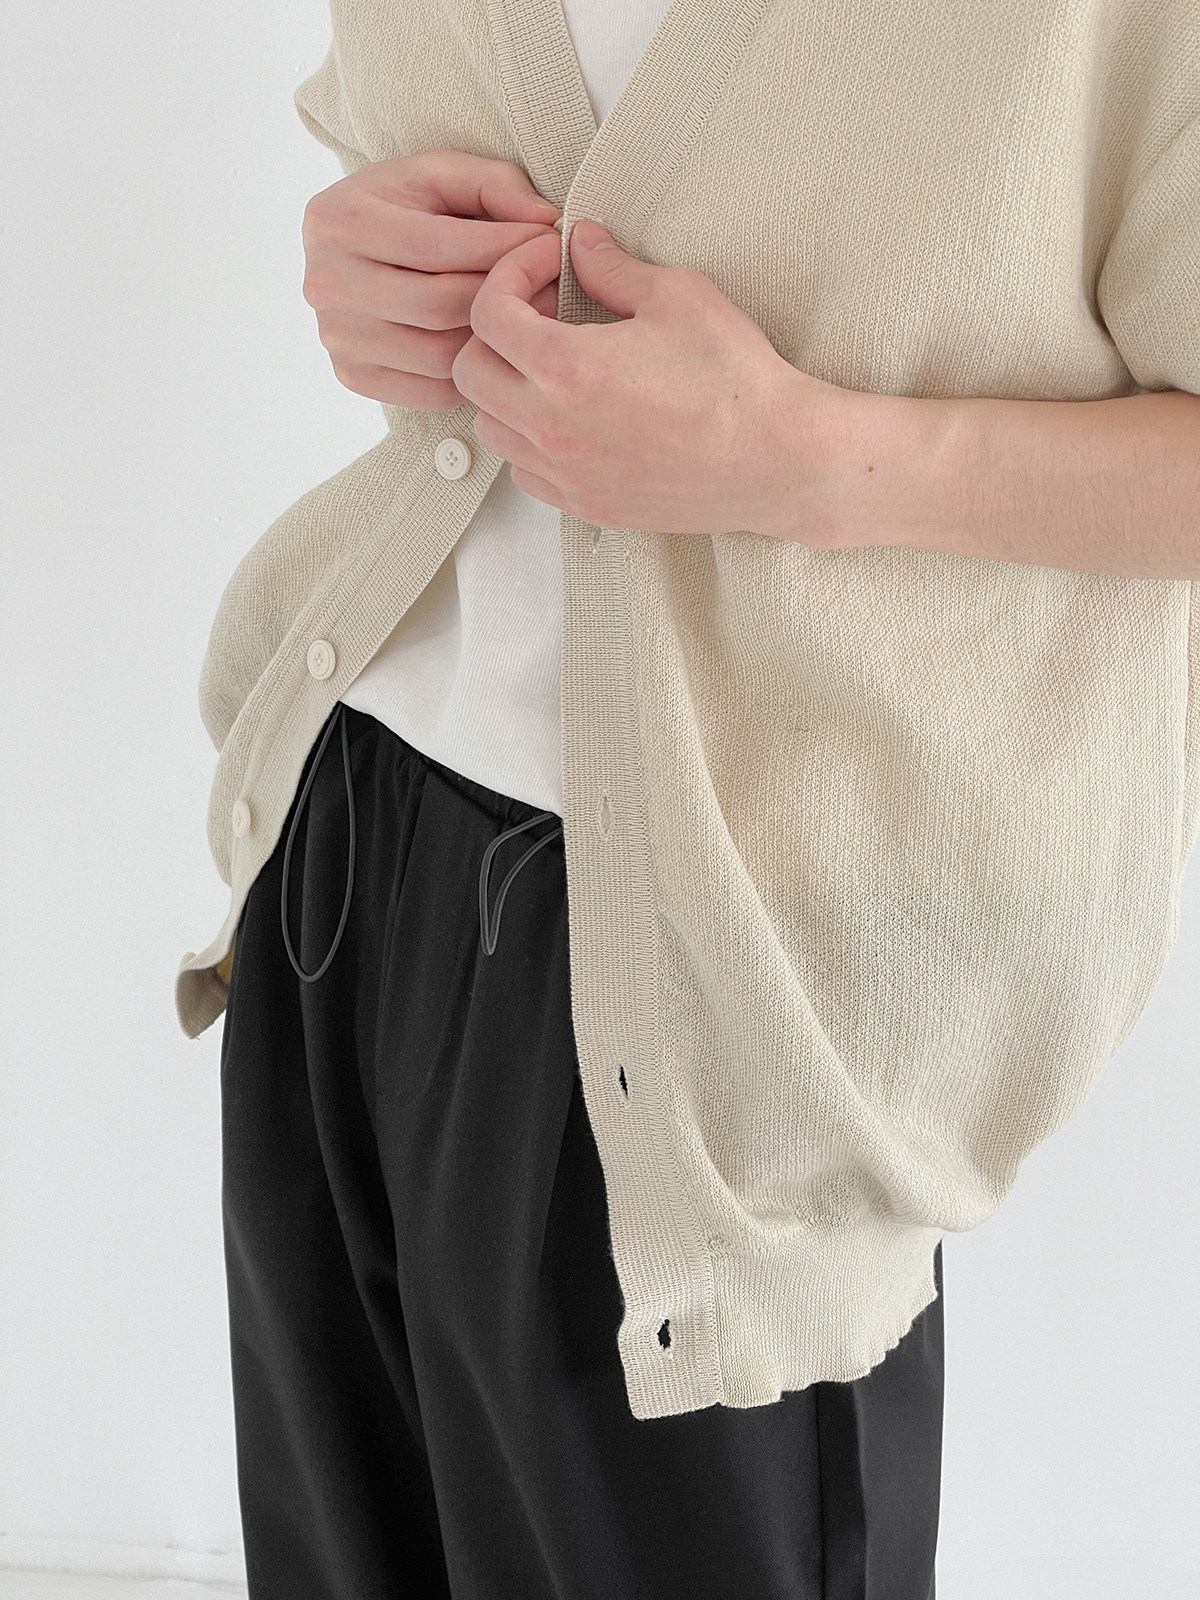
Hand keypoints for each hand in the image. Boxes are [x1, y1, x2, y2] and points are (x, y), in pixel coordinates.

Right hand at [299, 149, 563, 411]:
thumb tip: (544, 220)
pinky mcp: (351, 374)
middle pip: (439, 306)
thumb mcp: (442, 176)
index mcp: (340, 220)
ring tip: (528, 317)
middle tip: (551, 285)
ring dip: (493, 341)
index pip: (440, 247)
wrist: (352, 247)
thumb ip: (494, 185)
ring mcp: (336, 336)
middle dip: (503, 298)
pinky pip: (429, 391)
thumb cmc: (404, 206)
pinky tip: (490, 347)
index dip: (505, 248)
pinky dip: (469, 374)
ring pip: (437, 356)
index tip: (551, 243)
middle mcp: (327, 282)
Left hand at [454, 218, 852, 542]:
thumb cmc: (734, 379)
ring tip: (555, 367)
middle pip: (469, 372)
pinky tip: (573, 417)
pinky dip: (530, 440)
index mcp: (566, 369)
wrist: (774, 460)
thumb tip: (580, 244)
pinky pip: (524, 472)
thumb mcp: (678, 297)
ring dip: (507, 389)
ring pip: (490, 428)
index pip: (486, 314)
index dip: (506, 275)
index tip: (544, 267)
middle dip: (495, 332)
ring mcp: (564, 474)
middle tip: (543, 312)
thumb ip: (613, 267)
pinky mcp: (584, 505)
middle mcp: (550, 429)